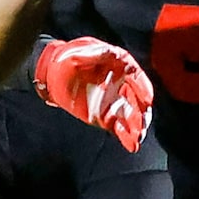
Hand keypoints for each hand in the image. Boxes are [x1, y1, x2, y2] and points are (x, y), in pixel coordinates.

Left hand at [34, 36, 151, 150]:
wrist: (52, 74)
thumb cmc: (67, 59)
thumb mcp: (79, 52)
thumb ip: (97, 54)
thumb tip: (112, 52)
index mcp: (120, 67)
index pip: (137, 79)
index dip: (144, 89)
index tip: (146, 101)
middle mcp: (121, 85)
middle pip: (138, 101)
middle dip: (142, 114)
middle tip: (142, 125)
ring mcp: (114, 102)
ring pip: (130, 117)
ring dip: (137, 128)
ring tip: (137, 139)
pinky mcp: (105, 117)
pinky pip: (119, 128)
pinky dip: (126, 137)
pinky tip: (132, 146)